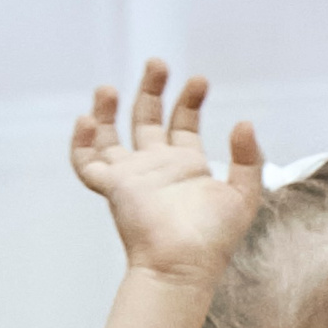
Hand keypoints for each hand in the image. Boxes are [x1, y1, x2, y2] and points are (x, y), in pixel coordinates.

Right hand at [71, 60, 264, 287]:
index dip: (189, 99)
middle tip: (157, 63)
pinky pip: (86, 163)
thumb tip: (243, 122)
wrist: (183, 264)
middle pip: (146, 119)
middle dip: (151, 89)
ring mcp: (131, 177)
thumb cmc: (213, 240)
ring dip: (108, 111)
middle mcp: (156, 167)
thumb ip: (247, 158)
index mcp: (186, 167)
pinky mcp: (112, 187)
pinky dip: (81, 143)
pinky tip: (87, 120)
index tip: (199, 81)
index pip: (183, 123)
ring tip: (108, 88)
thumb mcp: (243, 194)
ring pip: (109, 137)